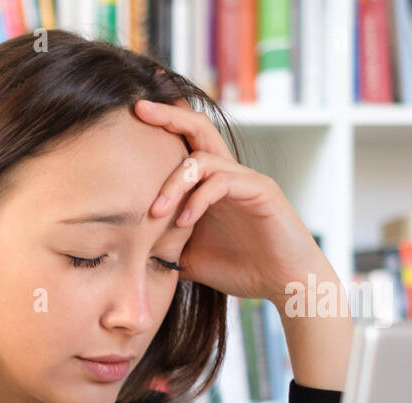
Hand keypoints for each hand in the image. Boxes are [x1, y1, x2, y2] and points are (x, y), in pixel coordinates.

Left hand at [132, 98, 333, 308]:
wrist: (285, 283)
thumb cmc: (241, 270)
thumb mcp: (189, 259)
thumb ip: (162, 249)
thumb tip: (126, 254)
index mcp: (209, 184)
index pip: (183, 144)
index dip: (162, 126)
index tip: (132, 114)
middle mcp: (227, 174)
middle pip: (197, 128)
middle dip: (167, 117)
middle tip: (139, 110)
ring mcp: (245, 180)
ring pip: (203, 159)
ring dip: (173, 183)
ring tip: (156, 212)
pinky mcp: (261, 190)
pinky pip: (222, 182)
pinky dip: (198, 199)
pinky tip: (185, 222)